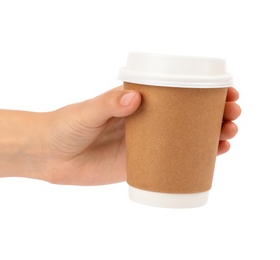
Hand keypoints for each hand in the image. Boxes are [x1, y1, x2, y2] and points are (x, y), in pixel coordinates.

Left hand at [43, 86, 239, 185]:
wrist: (48, 155)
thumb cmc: (64, 127)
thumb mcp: (86, 112)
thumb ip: (107, 105)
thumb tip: (134, 98)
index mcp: (134, 101)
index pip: (174, 93)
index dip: (201, 91)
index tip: (225, 92)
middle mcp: (143, 121)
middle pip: (185, 115)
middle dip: (212, 114)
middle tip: (231, 116)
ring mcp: (142, 144)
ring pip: (183, 139)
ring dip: (209, 136)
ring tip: (228, 135)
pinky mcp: (137, 166)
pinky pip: (169, 163)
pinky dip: (191, 160)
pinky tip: (211, 159)